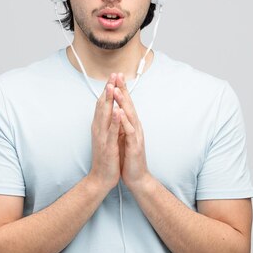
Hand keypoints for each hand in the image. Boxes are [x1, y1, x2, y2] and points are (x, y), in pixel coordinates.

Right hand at [88, 73, 122, 190]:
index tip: (113, 76)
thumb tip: (109, 111)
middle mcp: (98, 128)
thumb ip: (106, 124)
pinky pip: (111, 131)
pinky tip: (116, 110)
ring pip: (105, 115)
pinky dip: (114, 120)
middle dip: (108, 89)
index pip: (102, 104)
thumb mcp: (105, 137)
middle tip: (112, 75)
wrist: (100, 178)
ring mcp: (102, 137)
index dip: (107, 89)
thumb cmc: (105, 158)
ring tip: (112, 86)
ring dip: (108, 100)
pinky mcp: (108, 146)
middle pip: (102, 105)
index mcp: (99, 126)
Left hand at [113, 73, 150, 189]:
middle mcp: (135, 127)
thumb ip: (122, 125)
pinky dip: (124, 120)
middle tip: (118, 75)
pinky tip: (120, 112)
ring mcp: (136, 135)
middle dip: (123, 89)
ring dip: (123, 101)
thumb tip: (117, 112)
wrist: (137, 177)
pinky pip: (129, 131)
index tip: (115, 76)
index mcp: (131, 125)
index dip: (121, 89)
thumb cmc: (129, 158)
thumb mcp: (124, 138)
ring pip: (129, 115)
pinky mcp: (135, 145)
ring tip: (116, 89)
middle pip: (129, 105)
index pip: (125, 104)